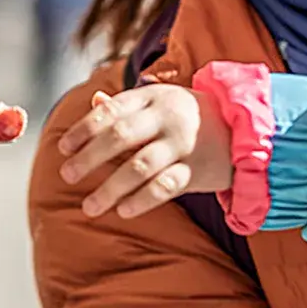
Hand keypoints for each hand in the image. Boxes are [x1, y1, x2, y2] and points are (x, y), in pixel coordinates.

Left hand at [59, 86, 232, 219]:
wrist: (244, 129)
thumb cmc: (189, 117)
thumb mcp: (160, 103)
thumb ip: (126, 106)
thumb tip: (91, 105)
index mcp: (152, 97)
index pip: (110, 111)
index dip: (83, 130)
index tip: (62, 149)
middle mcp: (167, 117)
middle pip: (120, 136)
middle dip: (89, 157)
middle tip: (67, 176)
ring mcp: (183, 144)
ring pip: (139, 166)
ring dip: (110, 188)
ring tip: (89, 207)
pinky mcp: (196, 169)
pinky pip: (165, 187)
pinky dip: (142, 200)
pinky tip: (122, 210)